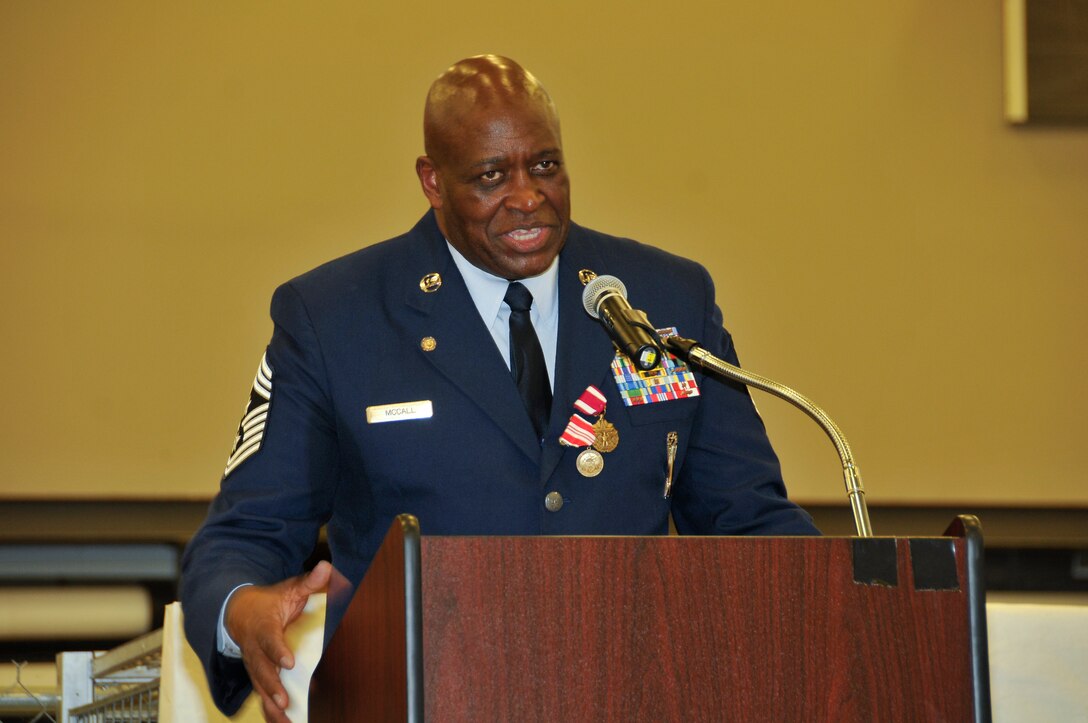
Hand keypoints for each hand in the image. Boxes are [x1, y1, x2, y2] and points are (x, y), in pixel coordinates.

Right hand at [226, 561, 331, 722]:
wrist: (238, 613)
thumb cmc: (269, 603)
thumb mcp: (288, 589)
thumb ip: (309, 582)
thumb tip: (327, 568)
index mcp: (263, 627)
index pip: (270, 641)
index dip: (278, 652)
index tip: (288, 663)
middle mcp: (255, 651)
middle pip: (262, 671)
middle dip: (273, 687)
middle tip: (284, 700)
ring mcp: (254, 666)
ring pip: (260, 688)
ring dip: (271, 706)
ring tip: (285, 719)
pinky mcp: (257, 677)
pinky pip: (262, 697)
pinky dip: (270, 713)